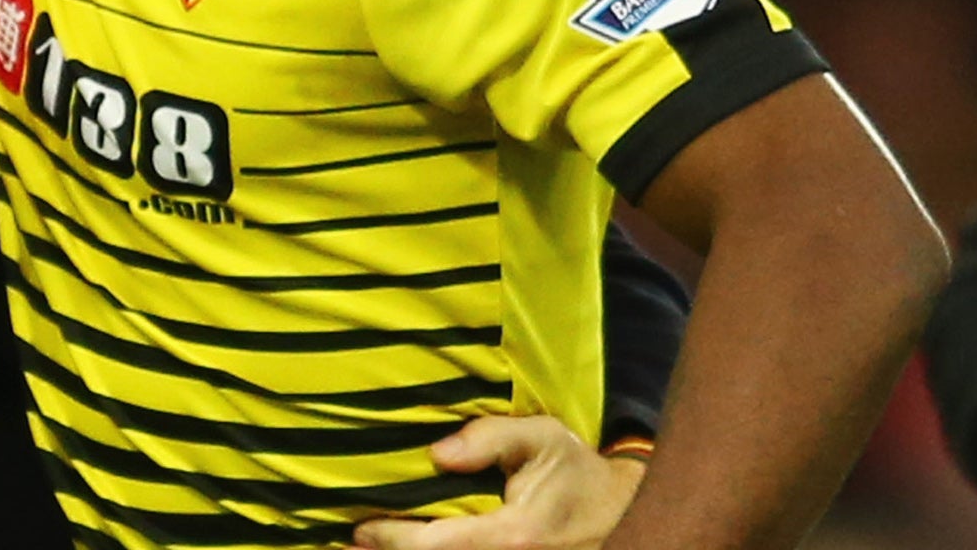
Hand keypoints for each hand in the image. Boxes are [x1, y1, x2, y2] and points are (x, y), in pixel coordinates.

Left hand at [354, 417, 645, 549]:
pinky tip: (411, 549)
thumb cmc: (576, 471)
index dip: (394, 540)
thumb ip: (490, 438)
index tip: (359, 528)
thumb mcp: (541, 438)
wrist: (627, 513)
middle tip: (349, 547)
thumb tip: (438, 453)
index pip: (438, 543)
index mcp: (514, 535)